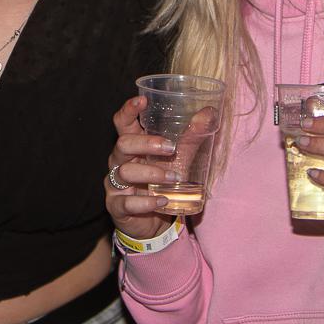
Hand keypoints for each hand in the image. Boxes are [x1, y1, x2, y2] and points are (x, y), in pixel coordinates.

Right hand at [105, 96, 177, 238]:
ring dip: (152, 173)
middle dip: (146, 144)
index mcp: (131, 144)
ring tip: (175, 177)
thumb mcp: (179, 158)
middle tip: (171, 148)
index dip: (128, 109)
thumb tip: (209, 112)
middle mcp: (119, 161)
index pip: (122, 122)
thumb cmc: (163, 182)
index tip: (142, 101)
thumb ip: (191, 137)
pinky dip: (146, 202)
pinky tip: (163, 200)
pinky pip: (127, 202)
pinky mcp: (116, 206)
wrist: (155, 222)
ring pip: (125, 172)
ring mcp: (115, 184)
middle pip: (123, 144)